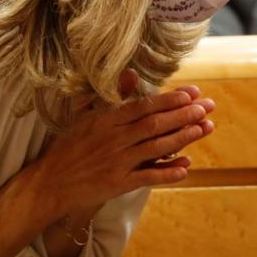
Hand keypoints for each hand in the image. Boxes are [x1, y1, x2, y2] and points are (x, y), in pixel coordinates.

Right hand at [31, 70, 214, 221]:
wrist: (48, 183)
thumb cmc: (69, 147)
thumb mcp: (84, 115)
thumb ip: (110, 96)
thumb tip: (130, 72)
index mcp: (106, 120)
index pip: (144, 105)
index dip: (170, 99)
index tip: (192, 92)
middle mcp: (114, 139)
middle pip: (155, 124)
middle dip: (184, 114)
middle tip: (207, 106)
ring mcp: (116, 162)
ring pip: (155, 148)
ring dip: (182, 138)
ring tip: (204, 128)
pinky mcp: (117, 184)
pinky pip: (147, 177)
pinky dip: (167, 173)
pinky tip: (187, 167)